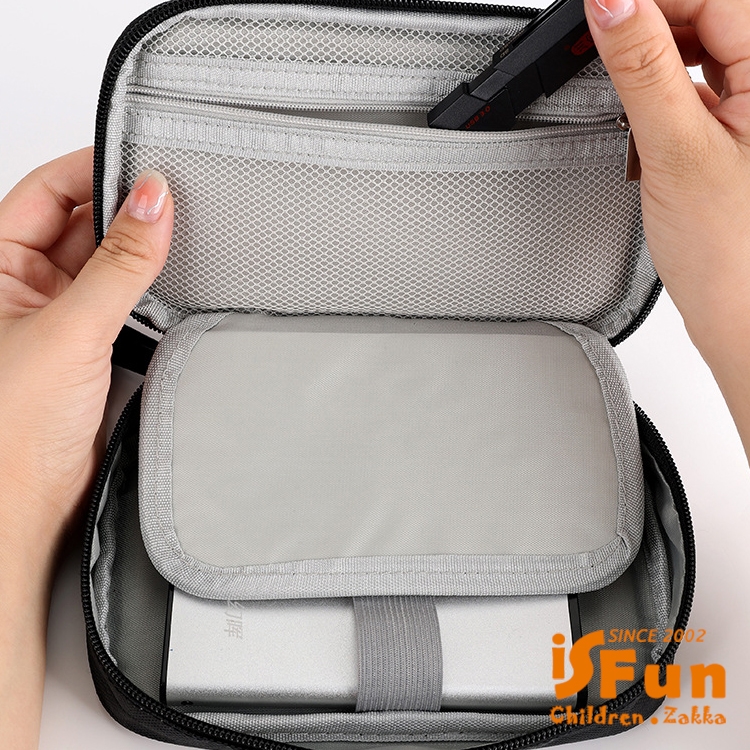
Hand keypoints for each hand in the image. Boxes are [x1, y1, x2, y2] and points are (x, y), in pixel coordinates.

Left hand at [0, 148, 171, 748]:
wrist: (26, 504)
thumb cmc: (12, 429)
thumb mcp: (70, 329)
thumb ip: (118, 264)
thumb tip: (151, 203)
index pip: (45, 192)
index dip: (93, 173)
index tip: (146, 165)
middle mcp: (21, 286)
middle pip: (79, 224)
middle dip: (124, 213)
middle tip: (175, 202)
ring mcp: (58, 316)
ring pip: (106, 264)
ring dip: (140, 254)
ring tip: (181, 239)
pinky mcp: (91, 347)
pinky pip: (124, 302)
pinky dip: (149, 292)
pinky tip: (173, 284)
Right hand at [584, 0, 749, 457]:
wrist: (743, 315)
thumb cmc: (732, 254)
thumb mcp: (675, 148)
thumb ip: (642, 65)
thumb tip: (611, 1)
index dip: (651, 0)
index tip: (598, 12)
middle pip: (710, 17)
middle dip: (652, 28)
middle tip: (600, 53)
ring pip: (705, 49)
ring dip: (658, 61)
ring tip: (626, 94)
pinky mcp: (742, 129)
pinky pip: (703, 85)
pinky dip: (667, 91)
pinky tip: (647, 114)